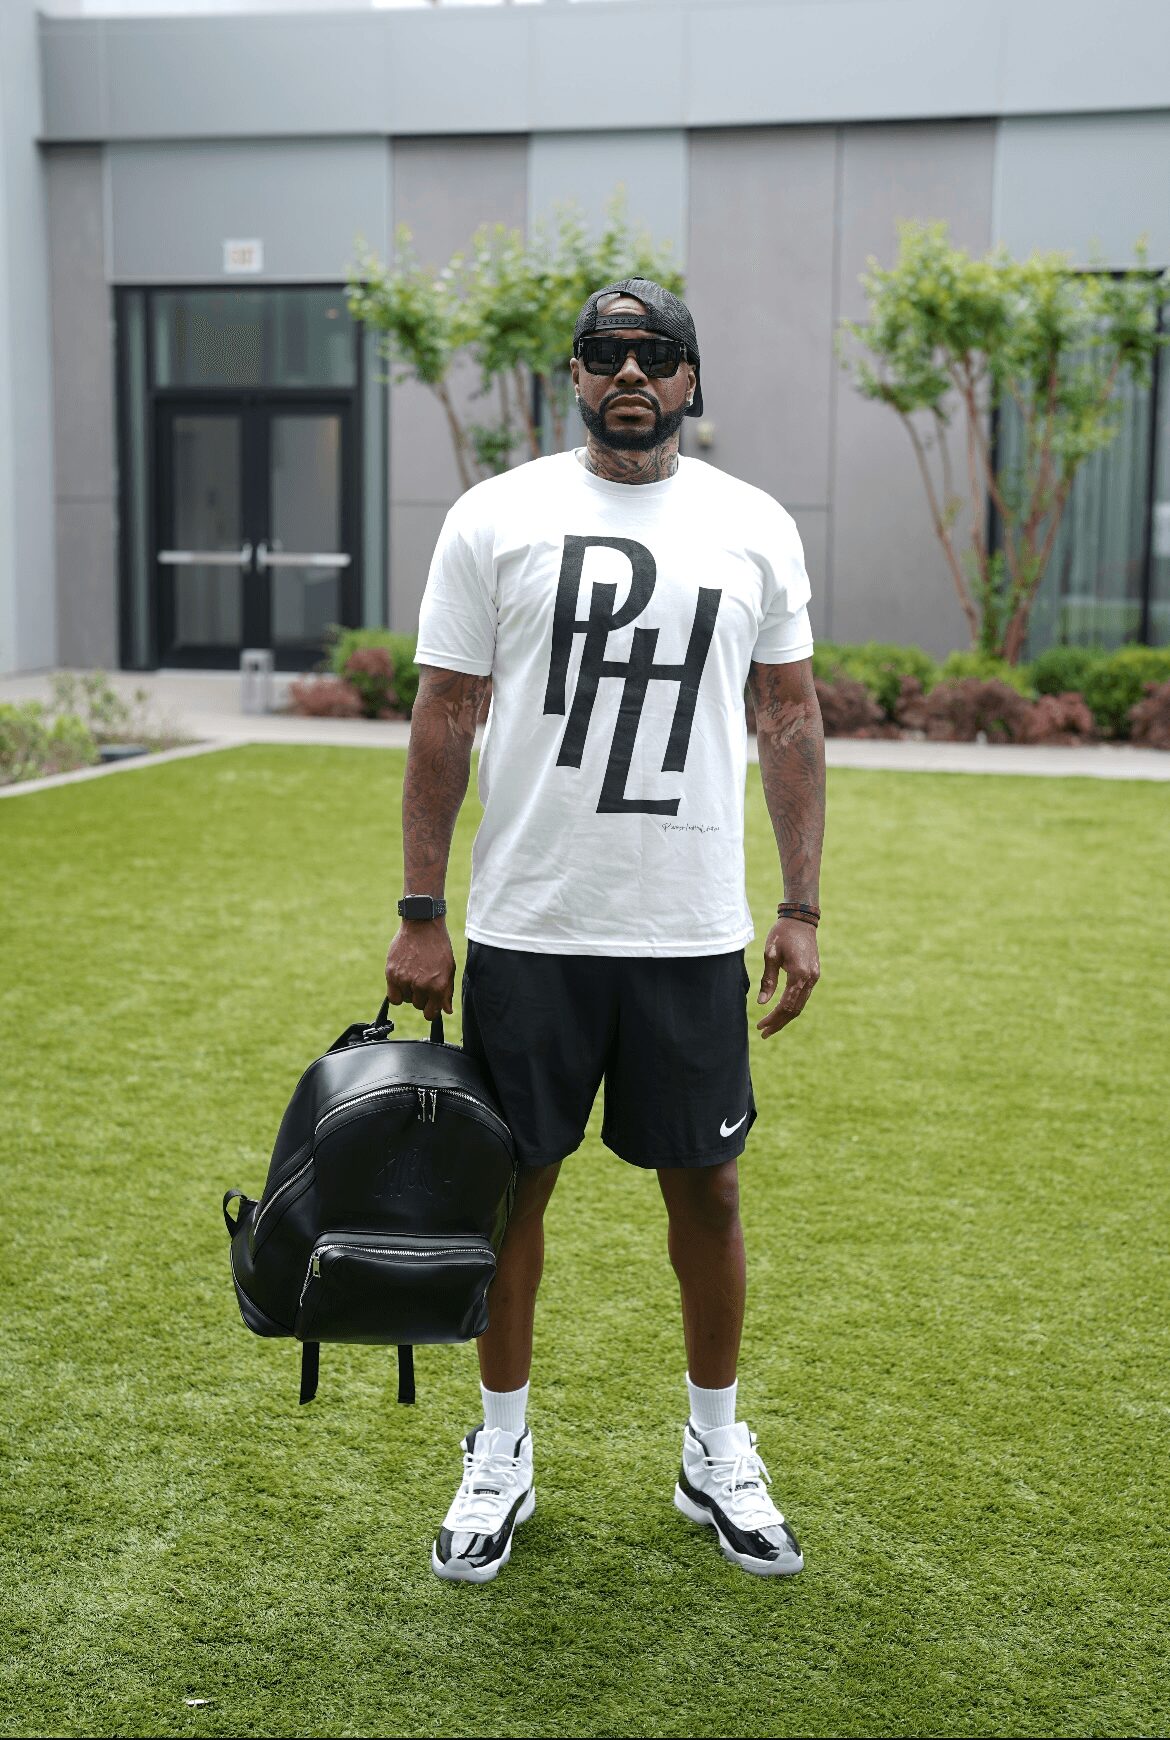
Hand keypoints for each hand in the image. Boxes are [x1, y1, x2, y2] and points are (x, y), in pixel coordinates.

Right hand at [385, 919, 455, 1021]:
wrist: (422, 924)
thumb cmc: (438, 946)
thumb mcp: (449, 968)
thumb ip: (447, 992)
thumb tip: (447, 1011)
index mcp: (438, 986)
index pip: (431, 1014)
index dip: (431, 1010)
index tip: (430, 1004)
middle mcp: (421, 985)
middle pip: (418, 1006)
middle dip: (421, 997)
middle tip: (423, 981)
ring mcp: (405, 980)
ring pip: (405, 1000)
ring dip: (409, 992)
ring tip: (414, 976)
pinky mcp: (391, 973)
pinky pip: (393, 997)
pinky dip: (397, 992)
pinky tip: (402, 981)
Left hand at [756, 918, 820, 1037]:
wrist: (800, 919)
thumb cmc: (782, 934)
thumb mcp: (770, 955)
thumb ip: (768, 980)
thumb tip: (761, 1003)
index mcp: (799, 974)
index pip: (786, 1005)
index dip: (773, 1018)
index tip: (760, 1026)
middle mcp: (810, 979)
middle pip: (795, 1010)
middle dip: (779, 1023)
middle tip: (763, 1034)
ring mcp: (814, 977)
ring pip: (800, 1005)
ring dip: (786, 1018)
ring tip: (770, 1027)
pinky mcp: (813, 975)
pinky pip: (803, 996)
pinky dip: (792, 1007)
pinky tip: (781, 1012)